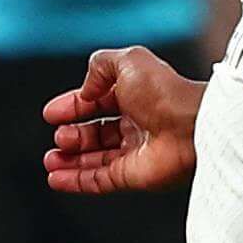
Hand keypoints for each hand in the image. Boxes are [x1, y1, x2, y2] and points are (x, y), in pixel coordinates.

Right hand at [42, 46, 202, 193]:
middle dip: (72, 136)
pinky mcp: (132, 177)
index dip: (73, 107)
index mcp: (136, 96)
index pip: (97, 103)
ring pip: (94, 160)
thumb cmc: (167, 94)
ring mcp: (134, 153)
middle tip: (58, 137)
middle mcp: (136, 125)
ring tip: (51, 159)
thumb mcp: (128, 61)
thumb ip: (100, 66)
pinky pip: (98, 181)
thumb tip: (85, 89)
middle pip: (95, 133)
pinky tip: (56, 178)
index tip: (52, 113)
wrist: (191, 127)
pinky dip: (75, 182)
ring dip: (69, 160)